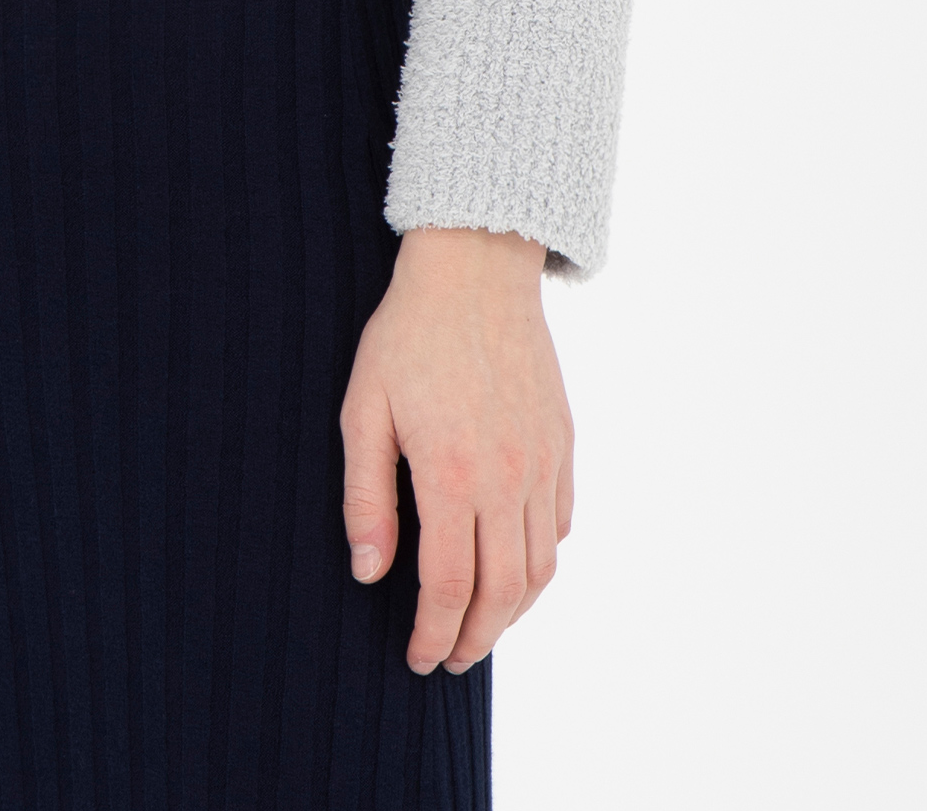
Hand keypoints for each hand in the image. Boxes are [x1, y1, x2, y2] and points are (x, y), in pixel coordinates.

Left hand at [339, 226, 572, 673]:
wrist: (475, 267)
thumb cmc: (408, 334)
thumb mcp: (364, 409)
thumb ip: (366, 497)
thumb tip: (369, 574)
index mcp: (453, 474)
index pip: (449, 587)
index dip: (433, 634)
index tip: (418, 658)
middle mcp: (508, 478)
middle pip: (502, 592)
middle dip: (474, 639)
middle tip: (449, 659)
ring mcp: (543, 461)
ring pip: (541, 568)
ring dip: (513, 611)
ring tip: (482, 627)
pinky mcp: (563, 443)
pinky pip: (560, 524)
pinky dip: (541, 560)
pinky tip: (515, 566)